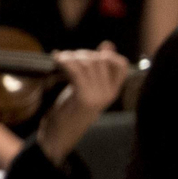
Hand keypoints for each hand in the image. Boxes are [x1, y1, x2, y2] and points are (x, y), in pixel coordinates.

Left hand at [35, 42, 131, 163]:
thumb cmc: (71, 109)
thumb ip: (97, 68)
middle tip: (67, 58)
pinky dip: (64, 61)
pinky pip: (77, 72)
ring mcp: (98, 97)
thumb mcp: (88, 87)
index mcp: (112, 91)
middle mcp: (109, 94)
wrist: (60, 134)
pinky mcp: (84, 98)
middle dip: (82, 54)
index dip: (108, 54)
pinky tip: (56, 58)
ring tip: (60, 59)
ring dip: (71, 57)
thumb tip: (108, 44)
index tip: (93, 53)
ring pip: (87, 64)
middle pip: (99, 60)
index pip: (121, 65)